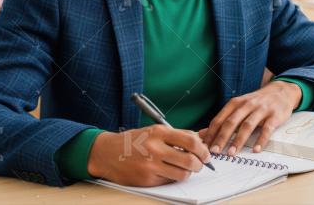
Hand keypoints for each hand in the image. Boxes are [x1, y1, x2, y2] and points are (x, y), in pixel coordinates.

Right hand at [86, 125, 211, 186]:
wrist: (107, 153)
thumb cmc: (134, 141)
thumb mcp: (155, 131)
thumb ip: (177, 135)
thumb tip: (201, 140)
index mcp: (159, 133)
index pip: (191, 141)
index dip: (203, 150)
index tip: (206, 154)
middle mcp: (155, 148)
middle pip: (190, 160)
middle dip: (200, 164)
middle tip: (200, 165)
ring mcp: (150, 165)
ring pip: (182, 174)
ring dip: (188, 173)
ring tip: (185, 169)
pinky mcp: (146, 180)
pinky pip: (169, 181)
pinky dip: (172, 178)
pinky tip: (168, 172)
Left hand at [201, 80, 301, 154]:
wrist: (281, 92)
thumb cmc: (257, 103)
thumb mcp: (239, 107)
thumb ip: (222, 120)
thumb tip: (202, 134)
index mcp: (236, 103)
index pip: (220, 118)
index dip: (212, 132)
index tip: (205, 146)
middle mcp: (247, 105)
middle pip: (232, 122)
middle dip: (222, 137)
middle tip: (215, 151)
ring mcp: (261, 110)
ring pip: (247, 125)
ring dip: (238, 140)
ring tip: (231, 153)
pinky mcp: (274, 116)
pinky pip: (267, 129)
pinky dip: (261, 140)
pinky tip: (256, 149)